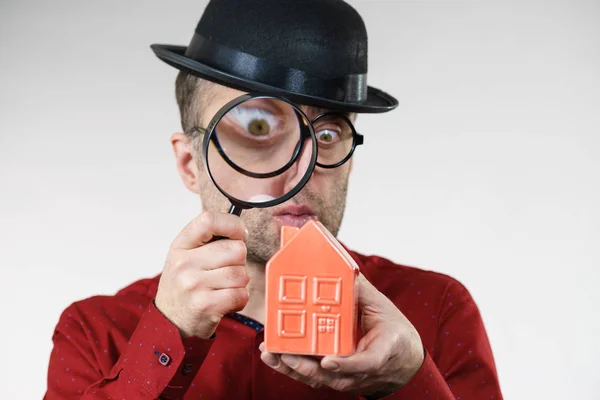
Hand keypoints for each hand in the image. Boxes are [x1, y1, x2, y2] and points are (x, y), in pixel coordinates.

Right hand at [155, 211, 249, 338]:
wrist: (169, 321)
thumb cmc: (184, 284)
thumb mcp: (185, 256)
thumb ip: (209, 240)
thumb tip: (241, 230)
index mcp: (181, 245)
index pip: (209, 220)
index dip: (233, 224)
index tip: (240, 234)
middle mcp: (184, 263)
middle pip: (236, 250)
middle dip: (239, 261)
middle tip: (226, 270)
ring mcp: (194, 284)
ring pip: (241, 274)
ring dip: (239, 282)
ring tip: (223, 287)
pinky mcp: (205, 305)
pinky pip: (241, 295)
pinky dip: (240, 299)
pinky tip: (225, 301)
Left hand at [259, 273, 424, 396]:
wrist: (404, 363)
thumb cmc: (395, 335)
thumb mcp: (384, 310)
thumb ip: (361, 292)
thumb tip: (342, 270)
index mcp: (381, 353)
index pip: (365, 363)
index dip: (346, 365)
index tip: (328, 361)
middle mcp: (362, 373)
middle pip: (332, 376)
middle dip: (305, 367)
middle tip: (282, 353)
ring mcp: (348, 379)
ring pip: (318, 380)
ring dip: (292, 368)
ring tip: (270, 353)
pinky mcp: (336, 379)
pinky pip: (313, 378)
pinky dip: (292, 369)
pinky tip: (275, 357)